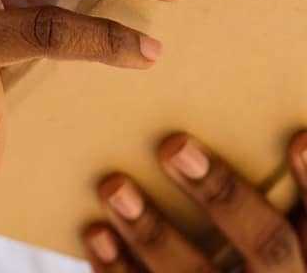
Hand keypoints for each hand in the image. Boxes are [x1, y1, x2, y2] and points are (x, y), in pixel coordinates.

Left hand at [84, 132, 306, 271]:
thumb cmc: (249, 255)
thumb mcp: (285, 232)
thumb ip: (280, 195)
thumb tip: (277, 123)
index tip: (297, 138)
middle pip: (266, 245)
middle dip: (222, 194)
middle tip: (174, 146)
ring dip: (152, 231)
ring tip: (115, 187)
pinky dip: (119, 268)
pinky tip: (96, 233)